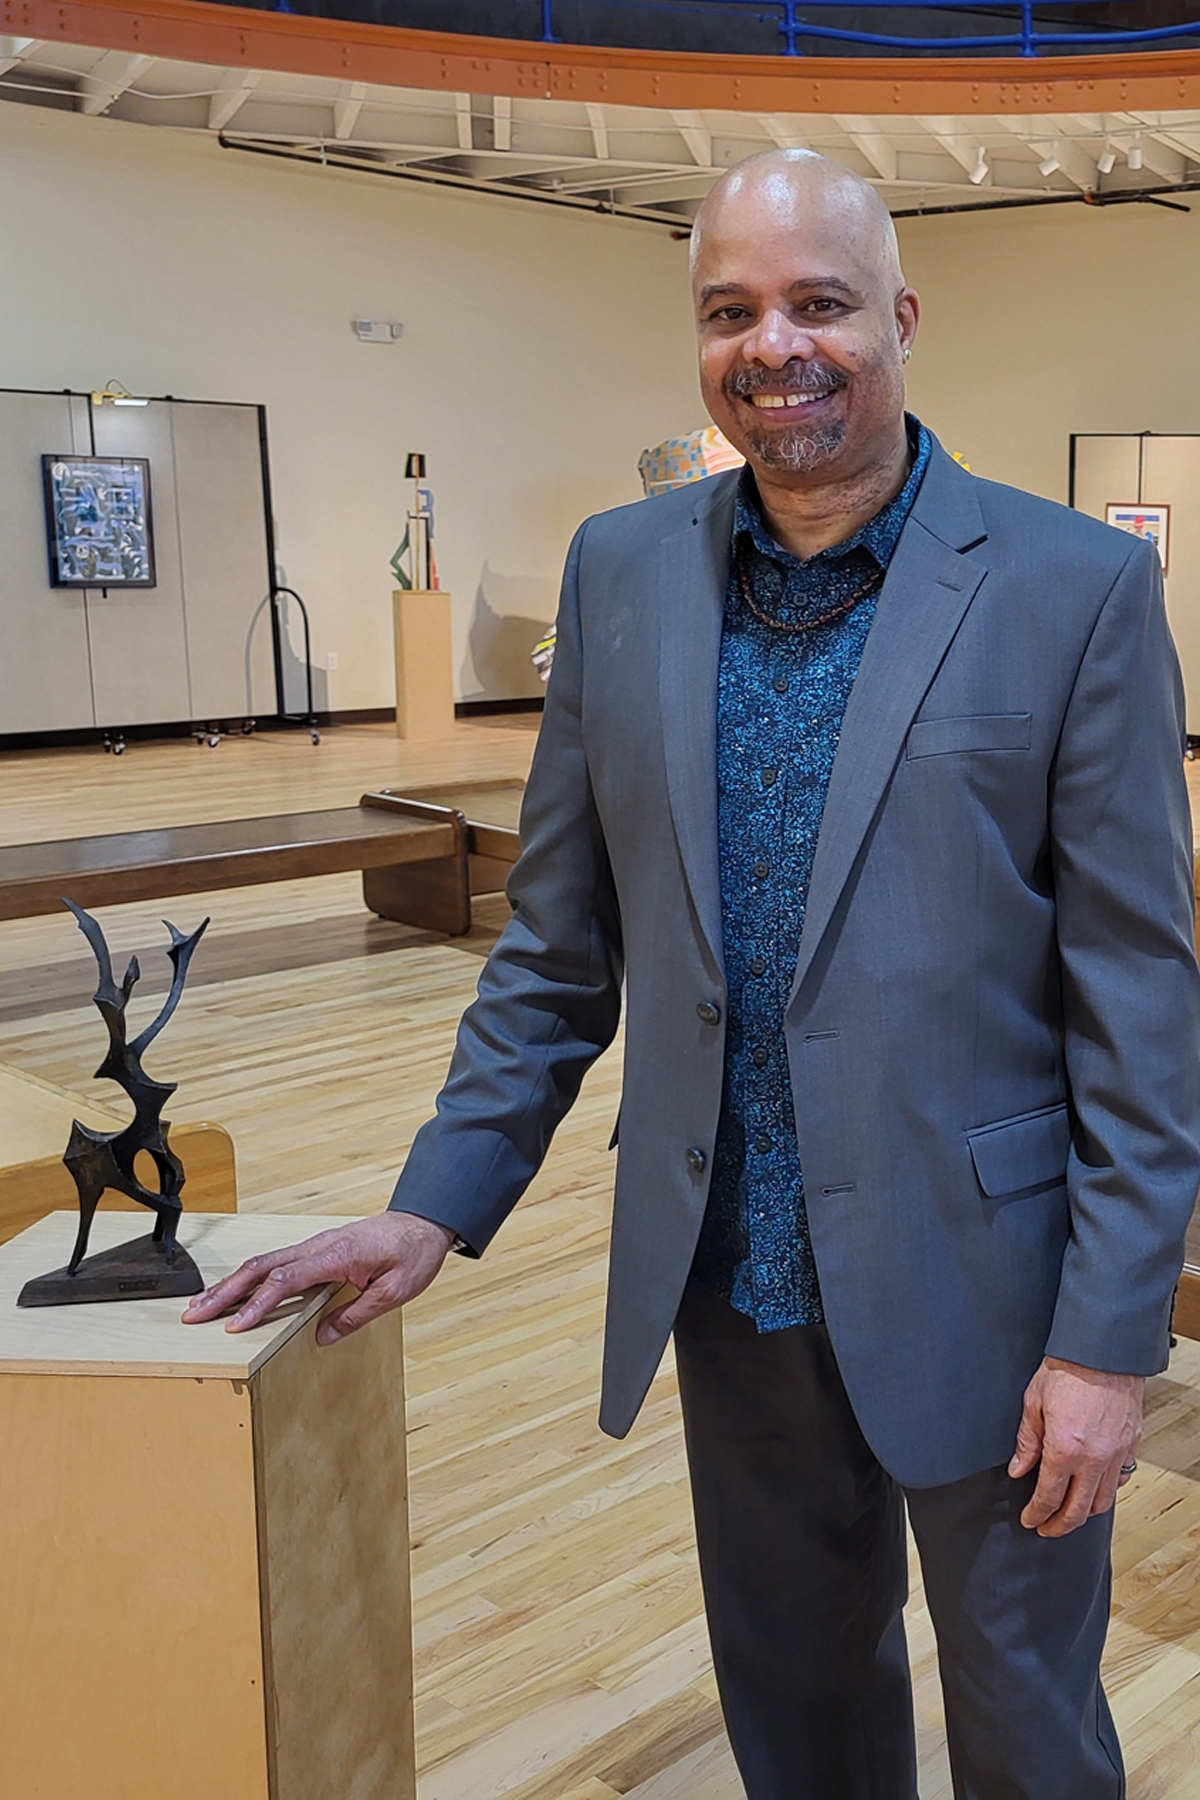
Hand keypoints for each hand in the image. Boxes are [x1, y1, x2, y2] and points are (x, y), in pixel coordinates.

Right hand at [181, 1212, 455, 1344]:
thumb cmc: (412, 1254)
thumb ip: (356, 1314)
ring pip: (263, 1261)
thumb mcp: (394, 1292)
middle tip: (194, 1313)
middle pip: (261, 1266)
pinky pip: (276, 1261)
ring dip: (231, 1283)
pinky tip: (238, 1290)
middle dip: (225, 1291)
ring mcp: (315, 1244)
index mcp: (336, 1255)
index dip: (257, 1304)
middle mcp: (319, 1245)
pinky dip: (251, 1276)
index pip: (285, 1280)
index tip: (234, 1325)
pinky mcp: (317, 1248)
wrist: (423, 1222)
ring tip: (202, 1304)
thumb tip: (321, 1337)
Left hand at [1008, 1356, 1143, 1537]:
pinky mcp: (1130, 1446)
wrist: (1102, 1352)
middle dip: (1059, 1526)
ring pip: (1102, 1502)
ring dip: (1084, 1514)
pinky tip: (1094, 1489)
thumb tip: (1017, 1470)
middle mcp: (1093, 1460)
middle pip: (1077, 1511)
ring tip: (1069, 1513)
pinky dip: (1106, 1492)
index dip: (1036, 1514)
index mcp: (1064, 1450)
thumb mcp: (1033, 1403)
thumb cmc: (1066, 1371)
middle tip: (1046, 1528)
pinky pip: (1120, 1481)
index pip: (1048, 1498)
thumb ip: (1026, 1442)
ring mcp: (1116, 1455)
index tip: (1029, 1520)